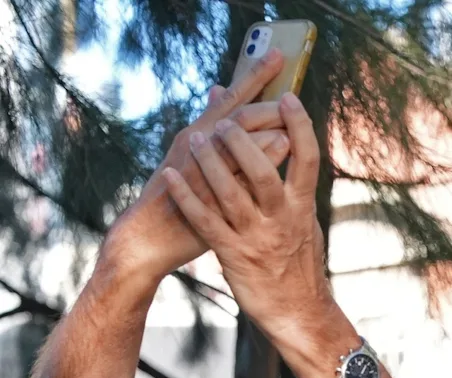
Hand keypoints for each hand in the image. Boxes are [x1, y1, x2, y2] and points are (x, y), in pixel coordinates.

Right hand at [101, 49, 291, 283]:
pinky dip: (252, 172)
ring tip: (290, 124)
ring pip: (236, 148)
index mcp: (198, 134)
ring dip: (264, 134)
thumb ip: (210, 125)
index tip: (279, 57)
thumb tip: (221, 89)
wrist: (148, 236)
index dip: (254, 76)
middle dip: (267, 102)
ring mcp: (201, 175)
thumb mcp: (189, 154)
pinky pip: (233, 184)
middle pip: (238, 117)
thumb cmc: (178, 195)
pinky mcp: (205, 203)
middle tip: (292, 90)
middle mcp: (197, 147)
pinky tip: (273, 162)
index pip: (232, 99)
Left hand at [163, 93, 351, 377]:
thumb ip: (294, 187)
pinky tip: (170, 176)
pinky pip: (206, 221)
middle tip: (227, 121)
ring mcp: (257, 238)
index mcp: (303, 208)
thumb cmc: (299, 264)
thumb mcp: (305, 223)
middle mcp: (283, 219)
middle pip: (264, 170)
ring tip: (197, 138)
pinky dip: (187, 196)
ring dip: (211, 162)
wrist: (299, 313)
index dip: (299, 125)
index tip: (287, 96)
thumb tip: (290, 149)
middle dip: (244, 140)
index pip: (307, 158)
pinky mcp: (234, 256)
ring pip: (231, 193)